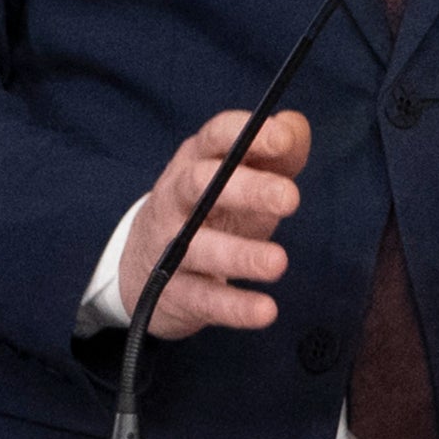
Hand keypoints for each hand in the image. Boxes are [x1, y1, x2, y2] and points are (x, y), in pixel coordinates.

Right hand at [109, 109, 307, 340]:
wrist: (143, 266)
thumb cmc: (210, 211)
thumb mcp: (243, 178)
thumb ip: (275, 152)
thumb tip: (295, 127)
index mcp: (196, 161)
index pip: (215, 137)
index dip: (246, 134)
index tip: (281, 139)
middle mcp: (176, 199)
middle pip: (201, 185)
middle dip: (246, 189)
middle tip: (291, 198)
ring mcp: (169, 246)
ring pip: (199, 247)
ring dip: (240, 255)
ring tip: (278, 262)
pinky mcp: (173, 292)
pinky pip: (204, 299)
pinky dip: (235, 306)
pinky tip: (265, 310)